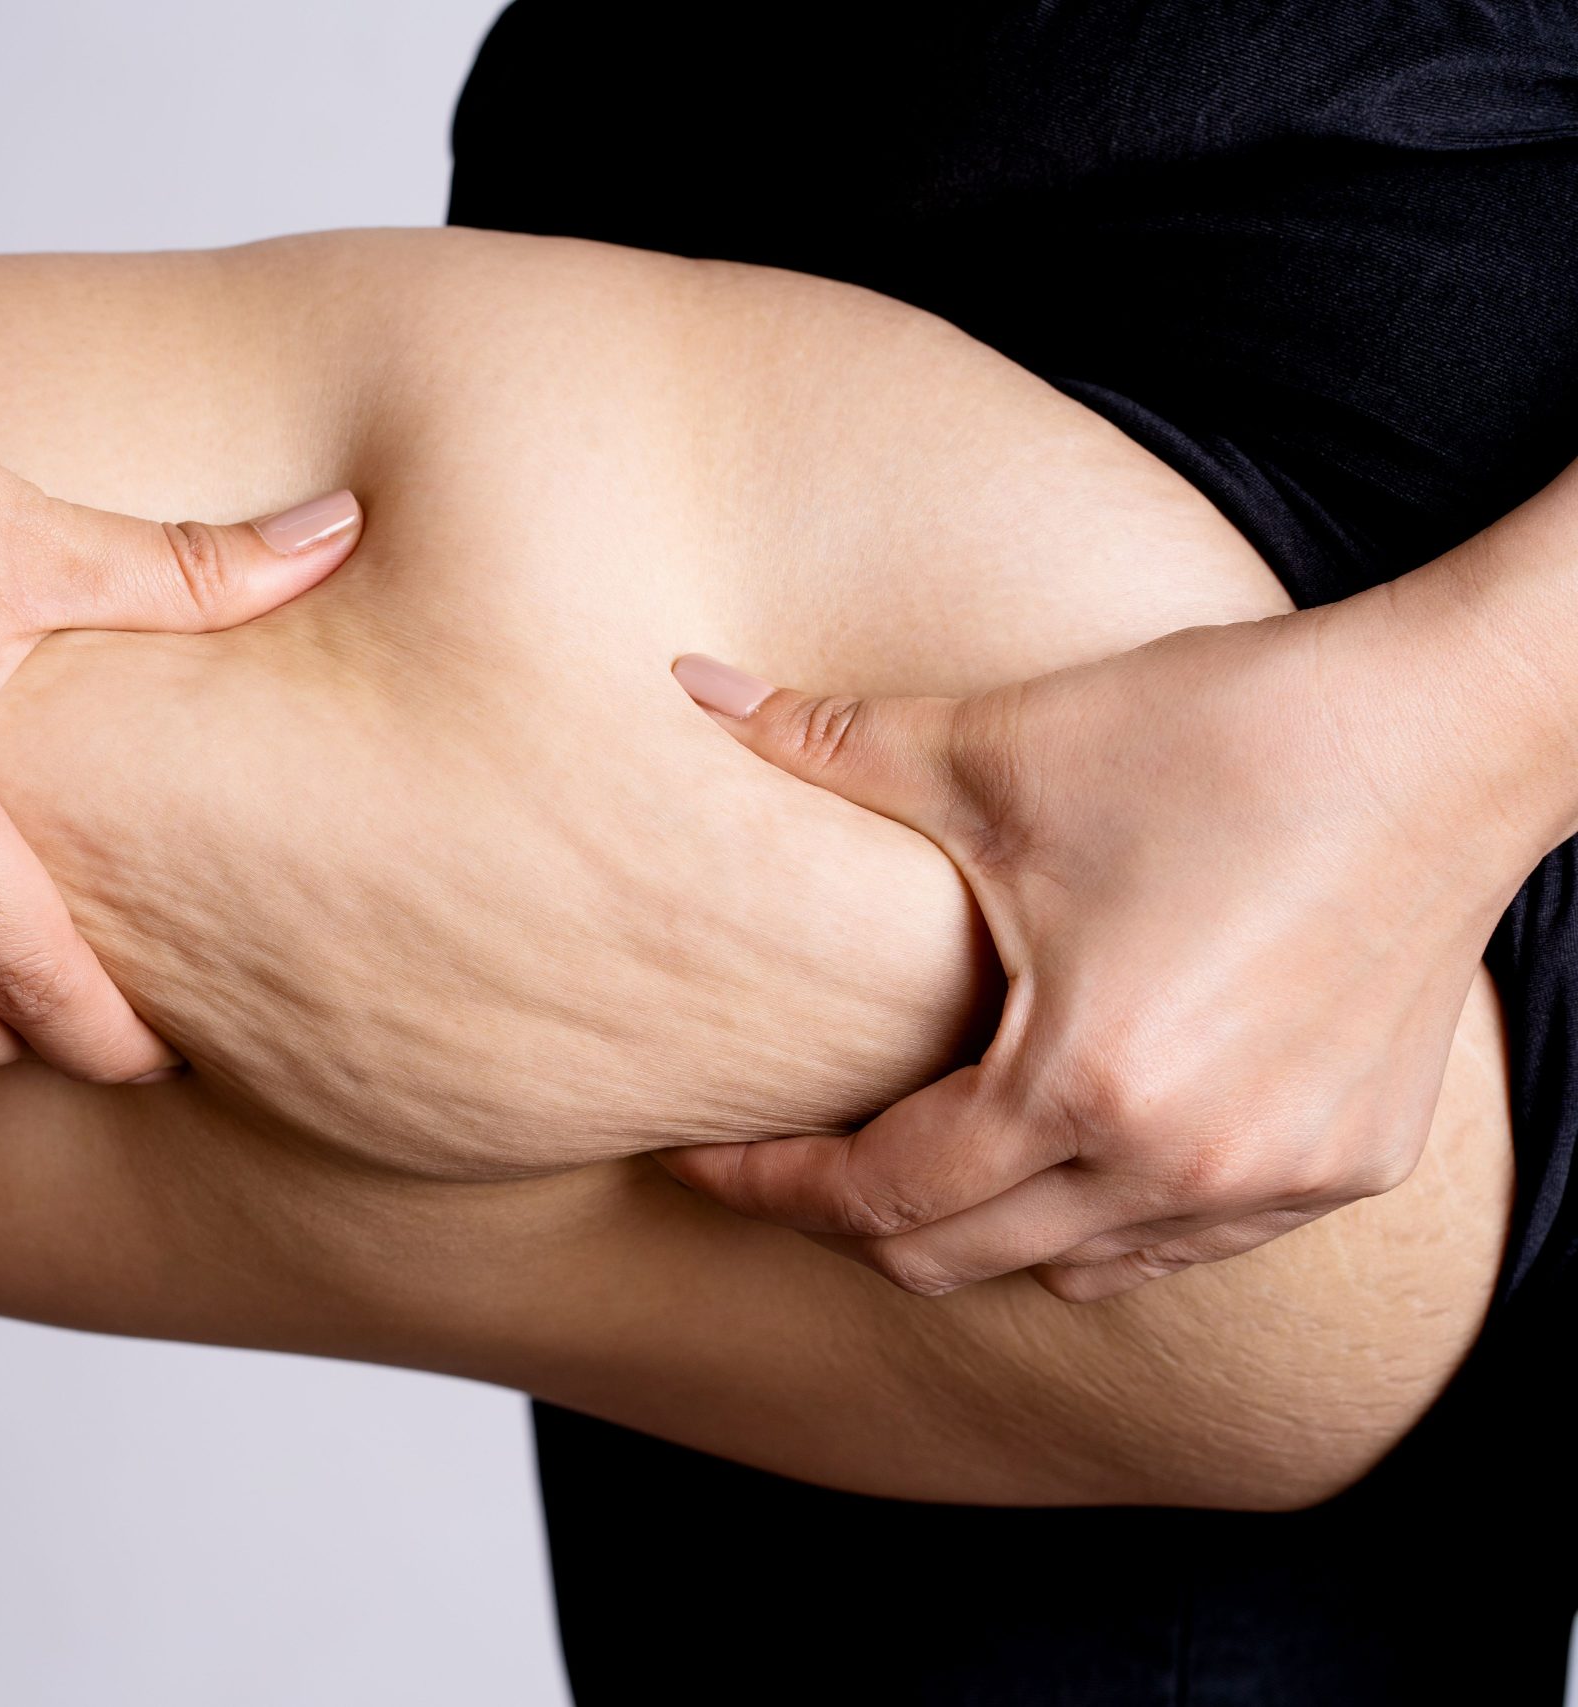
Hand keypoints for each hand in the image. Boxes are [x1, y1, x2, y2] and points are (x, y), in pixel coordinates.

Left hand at [663, 595, 1537, 1299]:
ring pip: (1071, 1267)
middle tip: (775, 1159)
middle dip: (845, 1219)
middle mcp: (1185, 1167)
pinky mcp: (1346, 1165)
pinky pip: (1180, 1242)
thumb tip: (687, 685)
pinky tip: (1057, 1143)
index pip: (878, 1193)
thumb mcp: (1001, 745)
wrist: (1458, 730)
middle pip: (956, 1256)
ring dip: (972, 1226)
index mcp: (1086, 1084)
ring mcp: (1276, 1182)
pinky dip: (1096, 1214)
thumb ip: (825, 741)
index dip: (767, 1184)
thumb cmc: (1230, 735)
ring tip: (903, 1151)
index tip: (695, 1159)